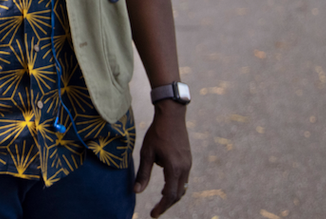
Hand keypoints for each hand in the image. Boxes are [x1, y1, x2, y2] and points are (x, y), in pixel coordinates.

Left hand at [134, 101, 191, 216]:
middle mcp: (184, 169)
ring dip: (172, 195)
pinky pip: (184, 178)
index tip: (152, 215)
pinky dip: (176, 185)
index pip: (169, 195)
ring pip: (182, 187)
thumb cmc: (157, 133)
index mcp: (174, 169)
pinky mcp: (188, 159)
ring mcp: (188, 164)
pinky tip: (167, 183)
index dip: (161, 207)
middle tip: (156, 211)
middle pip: (178, 194)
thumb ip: (143, 174)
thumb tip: (137, 192)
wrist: (172, 116)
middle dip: (167, 204)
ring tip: (160, 200)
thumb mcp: (147, 153)